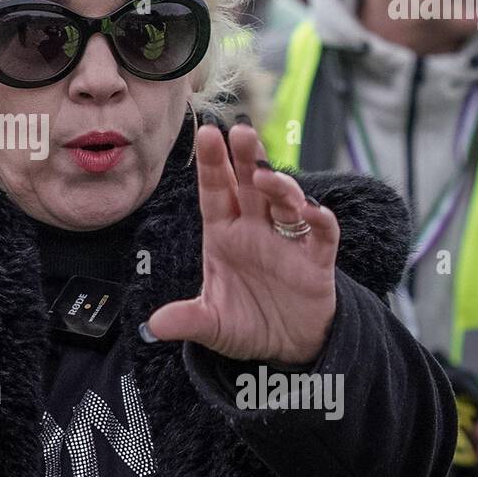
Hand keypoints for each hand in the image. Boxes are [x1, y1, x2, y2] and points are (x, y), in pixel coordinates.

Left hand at [145, 123, 339, 364]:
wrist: (287, 346)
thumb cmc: (246, 322)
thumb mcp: (212, 325)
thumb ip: (188, 320)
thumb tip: (155, 326)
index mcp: (225, 234)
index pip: (215, 192)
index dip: (212, 164)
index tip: (206, 134)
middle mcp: (255, 229)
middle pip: (251, 185)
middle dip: (246, 158)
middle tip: (240, 130)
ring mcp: (287, 242)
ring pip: (286, 203)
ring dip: (279, 186)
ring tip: (266, 177)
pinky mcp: (316, 260)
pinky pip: (322, 234)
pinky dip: (320, 221)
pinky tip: (312, 211)